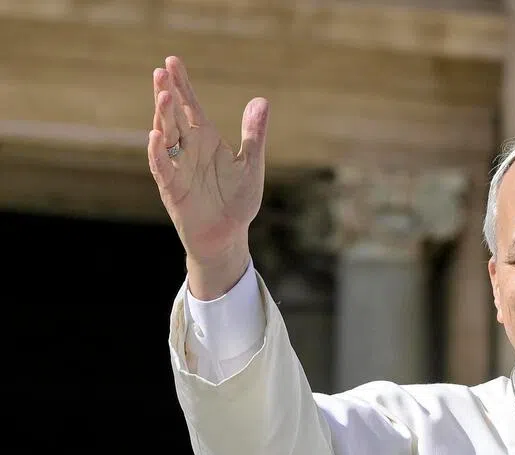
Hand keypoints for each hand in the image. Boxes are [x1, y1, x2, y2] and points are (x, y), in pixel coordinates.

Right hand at [147, 56, 268, 299]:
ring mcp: (177, 167)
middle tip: (161, 70)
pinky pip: (162, 168)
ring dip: (162, 117)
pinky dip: (157, 153)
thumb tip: (261, 101)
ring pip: (165, 137)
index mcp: (206, 140)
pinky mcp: (172, 189)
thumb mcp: (251, 164)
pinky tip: (155, 136)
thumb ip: (254, 135)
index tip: (172, 60)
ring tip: (163, 95)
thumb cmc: (237, 201)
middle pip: (174, 116)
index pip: (191, 107)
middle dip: (167, 94)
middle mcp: (188, 149)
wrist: (228, 236)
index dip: (183, 85)